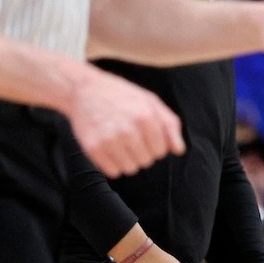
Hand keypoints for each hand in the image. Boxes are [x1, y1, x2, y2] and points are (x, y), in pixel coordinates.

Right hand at [65, 66, 184, 176]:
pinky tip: (110, 148)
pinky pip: (113, 172)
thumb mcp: (150, 101)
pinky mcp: (93, 149)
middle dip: (142, 152)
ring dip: (128, 159)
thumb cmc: (121, 95)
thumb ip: (169, 125)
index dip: (156, 145)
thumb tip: (179, 150)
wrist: (85, 90)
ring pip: (130, 169)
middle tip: (131, 137)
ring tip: (121, 142)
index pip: (161, 151)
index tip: (147, 135)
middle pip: (146, 161)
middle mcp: (128, 130)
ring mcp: (109, 140)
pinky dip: (113, 164)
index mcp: (145, 117)